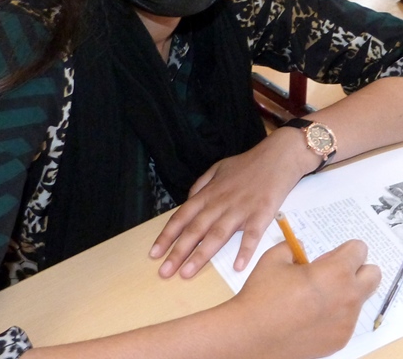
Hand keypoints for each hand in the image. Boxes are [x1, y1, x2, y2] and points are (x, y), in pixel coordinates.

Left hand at [150, 134, 306, 277]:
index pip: (182, 217)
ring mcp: (240, 209)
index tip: (154, 253)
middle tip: (164, 273)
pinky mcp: (261, 214)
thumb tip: (187, 202)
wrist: (277, 157)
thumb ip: (200, 186)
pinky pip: (252, 235)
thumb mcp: (217, 169)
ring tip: (187, 274)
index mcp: (208, 193)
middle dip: (178, 252)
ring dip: (201, 255)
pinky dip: (245, 251)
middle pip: (195, 229)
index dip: (167, 236)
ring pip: (217, 235)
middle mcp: (220, 202)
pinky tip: (237, 267)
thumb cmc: (247, 165)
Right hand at [233, 240, 380, 358]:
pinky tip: (309, 314)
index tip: (329, 255)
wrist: (252, 334)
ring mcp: (346, 322)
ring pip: (358, 299)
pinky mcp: (339, 339)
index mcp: (335, 272)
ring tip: (313, 296)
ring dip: (344, 292)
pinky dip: (334, 313)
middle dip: (357, 269)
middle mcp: (347, 297)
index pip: (360, 250)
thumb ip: (293, 247)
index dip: (345, 249)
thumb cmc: (263, 294)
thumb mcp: (275, 257)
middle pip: (373, 275)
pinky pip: (346, 320)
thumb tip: (300, 248)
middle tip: (332, 272)